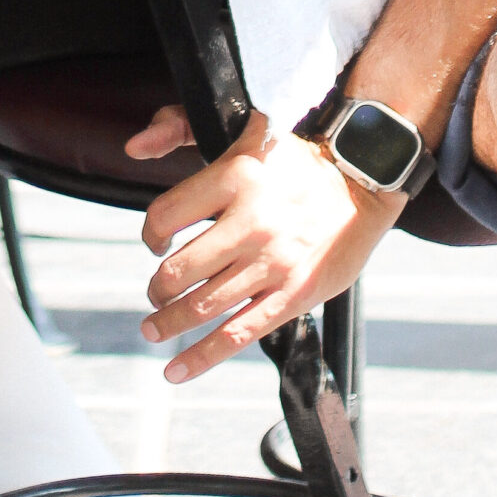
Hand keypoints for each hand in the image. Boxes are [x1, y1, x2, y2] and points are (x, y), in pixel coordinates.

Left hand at [135, 111, 402, 383]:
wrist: (362, 182)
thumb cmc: (295, 156)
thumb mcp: (241, 127)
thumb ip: (180, 127)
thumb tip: (134, 147)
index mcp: (234, 177)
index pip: (165, 216)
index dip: (150, 235)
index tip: (155, 243)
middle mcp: (251, 221)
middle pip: (179, 269)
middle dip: (156, 289)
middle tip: (154, 294)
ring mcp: (272, 262)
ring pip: (202, 305)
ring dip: (169, 323)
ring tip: (153, 329)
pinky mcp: (293, 294)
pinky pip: (238, 333)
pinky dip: (202, 356)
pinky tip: (178, 369)